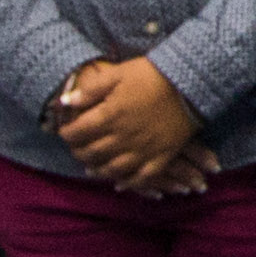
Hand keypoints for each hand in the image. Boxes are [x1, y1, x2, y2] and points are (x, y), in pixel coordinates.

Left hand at [45, 56, 207, 188]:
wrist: (190, 83)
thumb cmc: (152, 74)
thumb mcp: (118, 73)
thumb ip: (90, 90)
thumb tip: (65, 102)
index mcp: (110, 115)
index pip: (78, 132)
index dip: (67, 133)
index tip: (65, 131)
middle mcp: (123, 137)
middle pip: (92, 153)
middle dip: (79, 152)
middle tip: (76, 149)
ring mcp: (143, 150)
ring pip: (112, 169)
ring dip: (98, 170)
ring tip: (91, 168)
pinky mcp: (161, 157)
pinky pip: (141, 178)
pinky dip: (128, 183)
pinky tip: (120, 183)